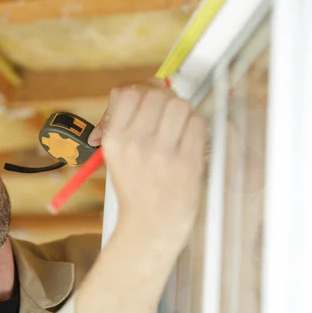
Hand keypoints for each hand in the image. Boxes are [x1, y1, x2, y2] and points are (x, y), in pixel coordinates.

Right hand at [93, 80, 206, 251]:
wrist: (151, 225)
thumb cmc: (135, 189)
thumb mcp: (114, 157)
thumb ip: (119, 124)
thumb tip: (130, 90)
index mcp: (114, 140)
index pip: (126, 92)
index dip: (140, 88)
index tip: (146, 95)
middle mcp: (135, 144)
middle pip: (155, 94)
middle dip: (163, 97)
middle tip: (166, 111)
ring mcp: (162, 153)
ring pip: (178, 105)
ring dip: (181, 109)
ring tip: (177, 125)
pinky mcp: (187, 162)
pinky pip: (197, 122)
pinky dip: (195, 124)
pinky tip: (188, 137)